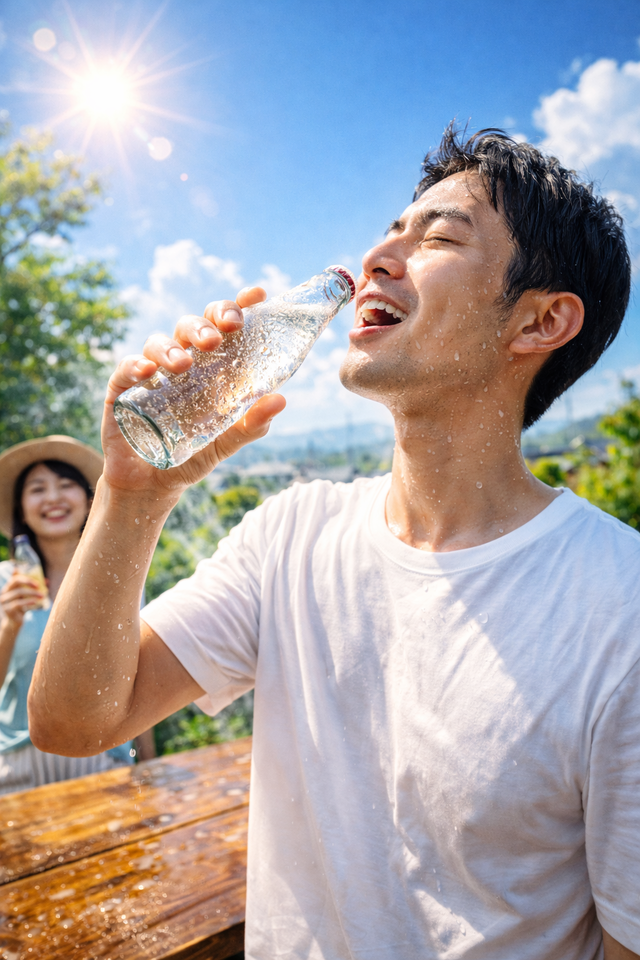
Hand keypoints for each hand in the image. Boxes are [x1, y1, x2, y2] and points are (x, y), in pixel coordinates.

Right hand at [0, 571, 45, 627]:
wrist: (14, 622)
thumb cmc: (23, 607)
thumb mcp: (27, 597)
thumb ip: (34, 589)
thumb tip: (47, 581)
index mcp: (9, 587)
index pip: (15, 578)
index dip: (26, 578)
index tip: (38, 582)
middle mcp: (4, 592)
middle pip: (15, 582)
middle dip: (28, 582)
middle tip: (39, 586)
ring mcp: (4, 601)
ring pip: (18, 592)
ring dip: (32, 593)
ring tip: (42, 596)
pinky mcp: (7, 609)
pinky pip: (17, 603)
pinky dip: (27, 601)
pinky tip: (35, 602)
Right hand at [102, 286, 285, 499]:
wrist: (153, 485)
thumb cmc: (193, 454)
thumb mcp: (228, 441)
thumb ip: (253, 424)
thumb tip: (280, 399)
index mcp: (211, 365)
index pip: (223, 324)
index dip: (238, 305)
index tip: (255, 295)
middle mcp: (183, 360)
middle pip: (192, 325)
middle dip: (206, 323)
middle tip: (218, 338)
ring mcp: (151, 372)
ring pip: (159, 342)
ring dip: (172, 348)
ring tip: (184, 365)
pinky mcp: (122, 389)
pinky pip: (126, 368)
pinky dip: (136, 365)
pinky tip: (148, 373)